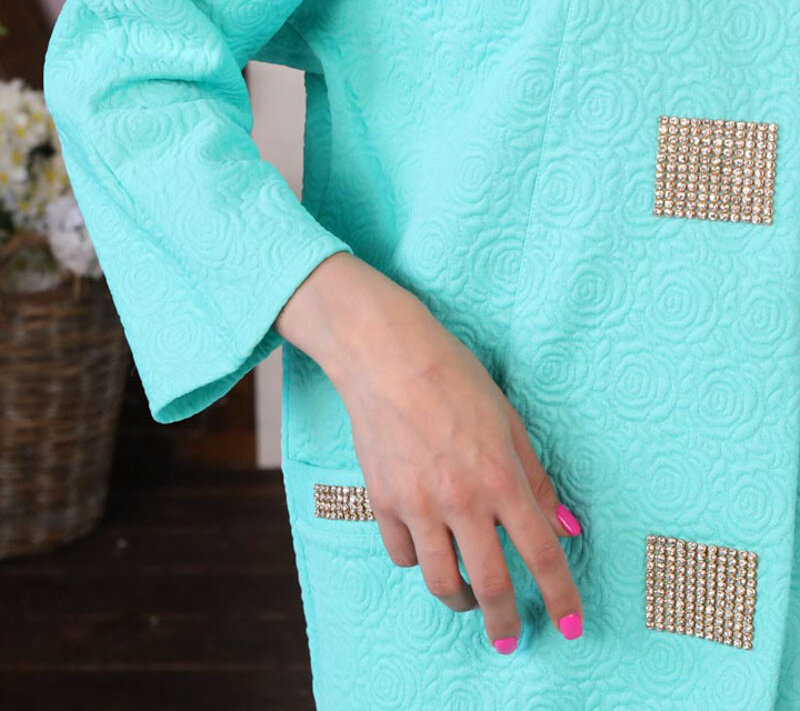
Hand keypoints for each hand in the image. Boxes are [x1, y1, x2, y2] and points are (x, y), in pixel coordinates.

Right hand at [275, 251, 583, 651]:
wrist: (387, 357)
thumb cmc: (454, 378)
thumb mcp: (509, 422)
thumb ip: (537, 479)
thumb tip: (565, 527)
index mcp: (501, 477)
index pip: (541, 554)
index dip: (561, 596)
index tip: (572, 625)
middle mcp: (461, 499)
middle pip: (491, 585)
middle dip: (505, 622)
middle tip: (511, 637)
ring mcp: (418, 504)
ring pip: (441, 582)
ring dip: (461, 602)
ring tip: (469, 601)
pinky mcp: (382, 501)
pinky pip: (404, 554)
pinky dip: (420, 561)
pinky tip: (429, 550)